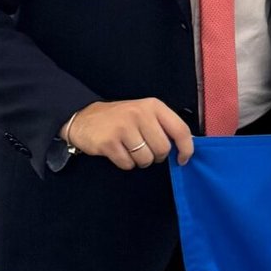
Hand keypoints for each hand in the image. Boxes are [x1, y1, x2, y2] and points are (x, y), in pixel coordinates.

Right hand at [67, 98, 194, 169]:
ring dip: (140, 161)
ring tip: (130, 150)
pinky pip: (128, 164)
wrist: (84, 118)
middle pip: (162, 149)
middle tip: (145, 150)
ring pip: (146, 159)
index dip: (186, 148)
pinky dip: (125, 163)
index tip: (183, 159)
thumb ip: (163, 126)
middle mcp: (140, 114)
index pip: (180, 129)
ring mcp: (123, 127)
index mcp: (153, 106)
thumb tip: (185, 148)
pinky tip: (118, 152)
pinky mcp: (109, 142)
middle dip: (156, 157)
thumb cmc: (120, 118)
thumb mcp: (144, 113)